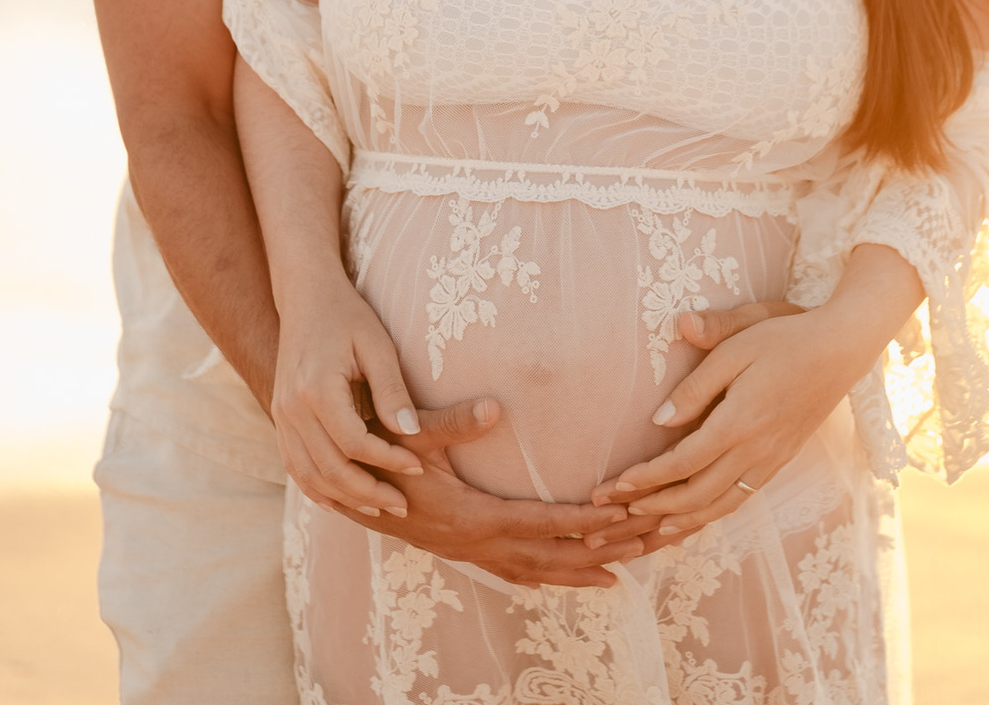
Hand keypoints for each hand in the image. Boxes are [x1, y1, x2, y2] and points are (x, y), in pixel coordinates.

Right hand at [272, 273, 432, 519]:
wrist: (306, 297)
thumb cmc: (348, 316)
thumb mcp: (378, 345)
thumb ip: (392, 390)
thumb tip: (411, 433)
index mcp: (316, 388)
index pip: (353, 443)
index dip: (388, 459)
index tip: (419, 464)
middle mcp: (291, 408)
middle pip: (329, 468)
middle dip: (369, 490)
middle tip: (403, 502)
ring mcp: (280, 415)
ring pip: (309, 475)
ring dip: (345, 497)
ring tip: (380, 506)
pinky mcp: (280, 419)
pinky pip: (295, 466)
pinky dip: (318, 488)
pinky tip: (343, 499)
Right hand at [357, 399, 646, 589]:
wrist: (345, 488)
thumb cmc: (379, 454)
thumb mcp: (412, 435)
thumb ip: (452, 422)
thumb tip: (492, 407)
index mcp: (471, 516)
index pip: (540, 522)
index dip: (582, 520)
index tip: (621, 514)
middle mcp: (476, 543)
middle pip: (550, 557)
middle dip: (598, 553)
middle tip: (644, 545)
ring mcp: (469, 552)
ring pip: (536, 572)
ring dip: (580, 572)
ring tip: (622, 573)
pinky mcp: (462, 551)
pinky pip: (514, 573)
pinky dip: (546, 577)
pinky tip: (561, 581)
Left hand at [590, 298, 856, 539]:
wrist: (839, 349)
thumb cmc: (783, 338)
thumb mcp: (736, 345)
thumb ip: (696, 384)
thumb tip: (658, 419)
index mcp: (739, 422)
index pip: (683, 462)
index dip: (647, 478)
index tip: (616, 485)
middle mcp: (756, 451)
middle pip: (698, 495)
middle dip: (655, 507)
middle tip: (620, 512)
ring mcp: (772, 460)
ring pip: (722, 506)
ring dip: (684, 520)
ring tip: (652, 527)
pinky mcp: (781, 460)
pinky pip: (742, 499)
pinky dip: (715, 514)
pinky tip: (699, 515)